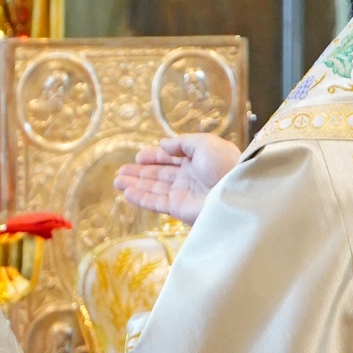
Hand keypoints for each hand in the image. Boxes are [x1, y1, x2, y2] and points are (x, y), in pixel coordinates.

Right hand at [113, 135, 240, 226]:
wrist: (235, 192)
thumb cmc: (224, 164)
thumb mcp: (204, 143)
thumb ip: (182, 143)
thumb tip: (162, 145)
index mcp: (197, 160)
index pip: (170, 158)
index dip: (153, 157)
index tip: (137, 157)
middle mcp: (189, 177)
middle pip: (159, 175)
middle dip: (139, 173)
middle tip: (119, 171)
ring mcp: (183, 194)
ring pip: (154, 189)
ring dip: (135, 185)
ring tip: (117, 182)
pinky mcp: (179, 209)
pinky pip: (156, 202)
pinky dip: (141, 198)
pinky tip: (126, 193)